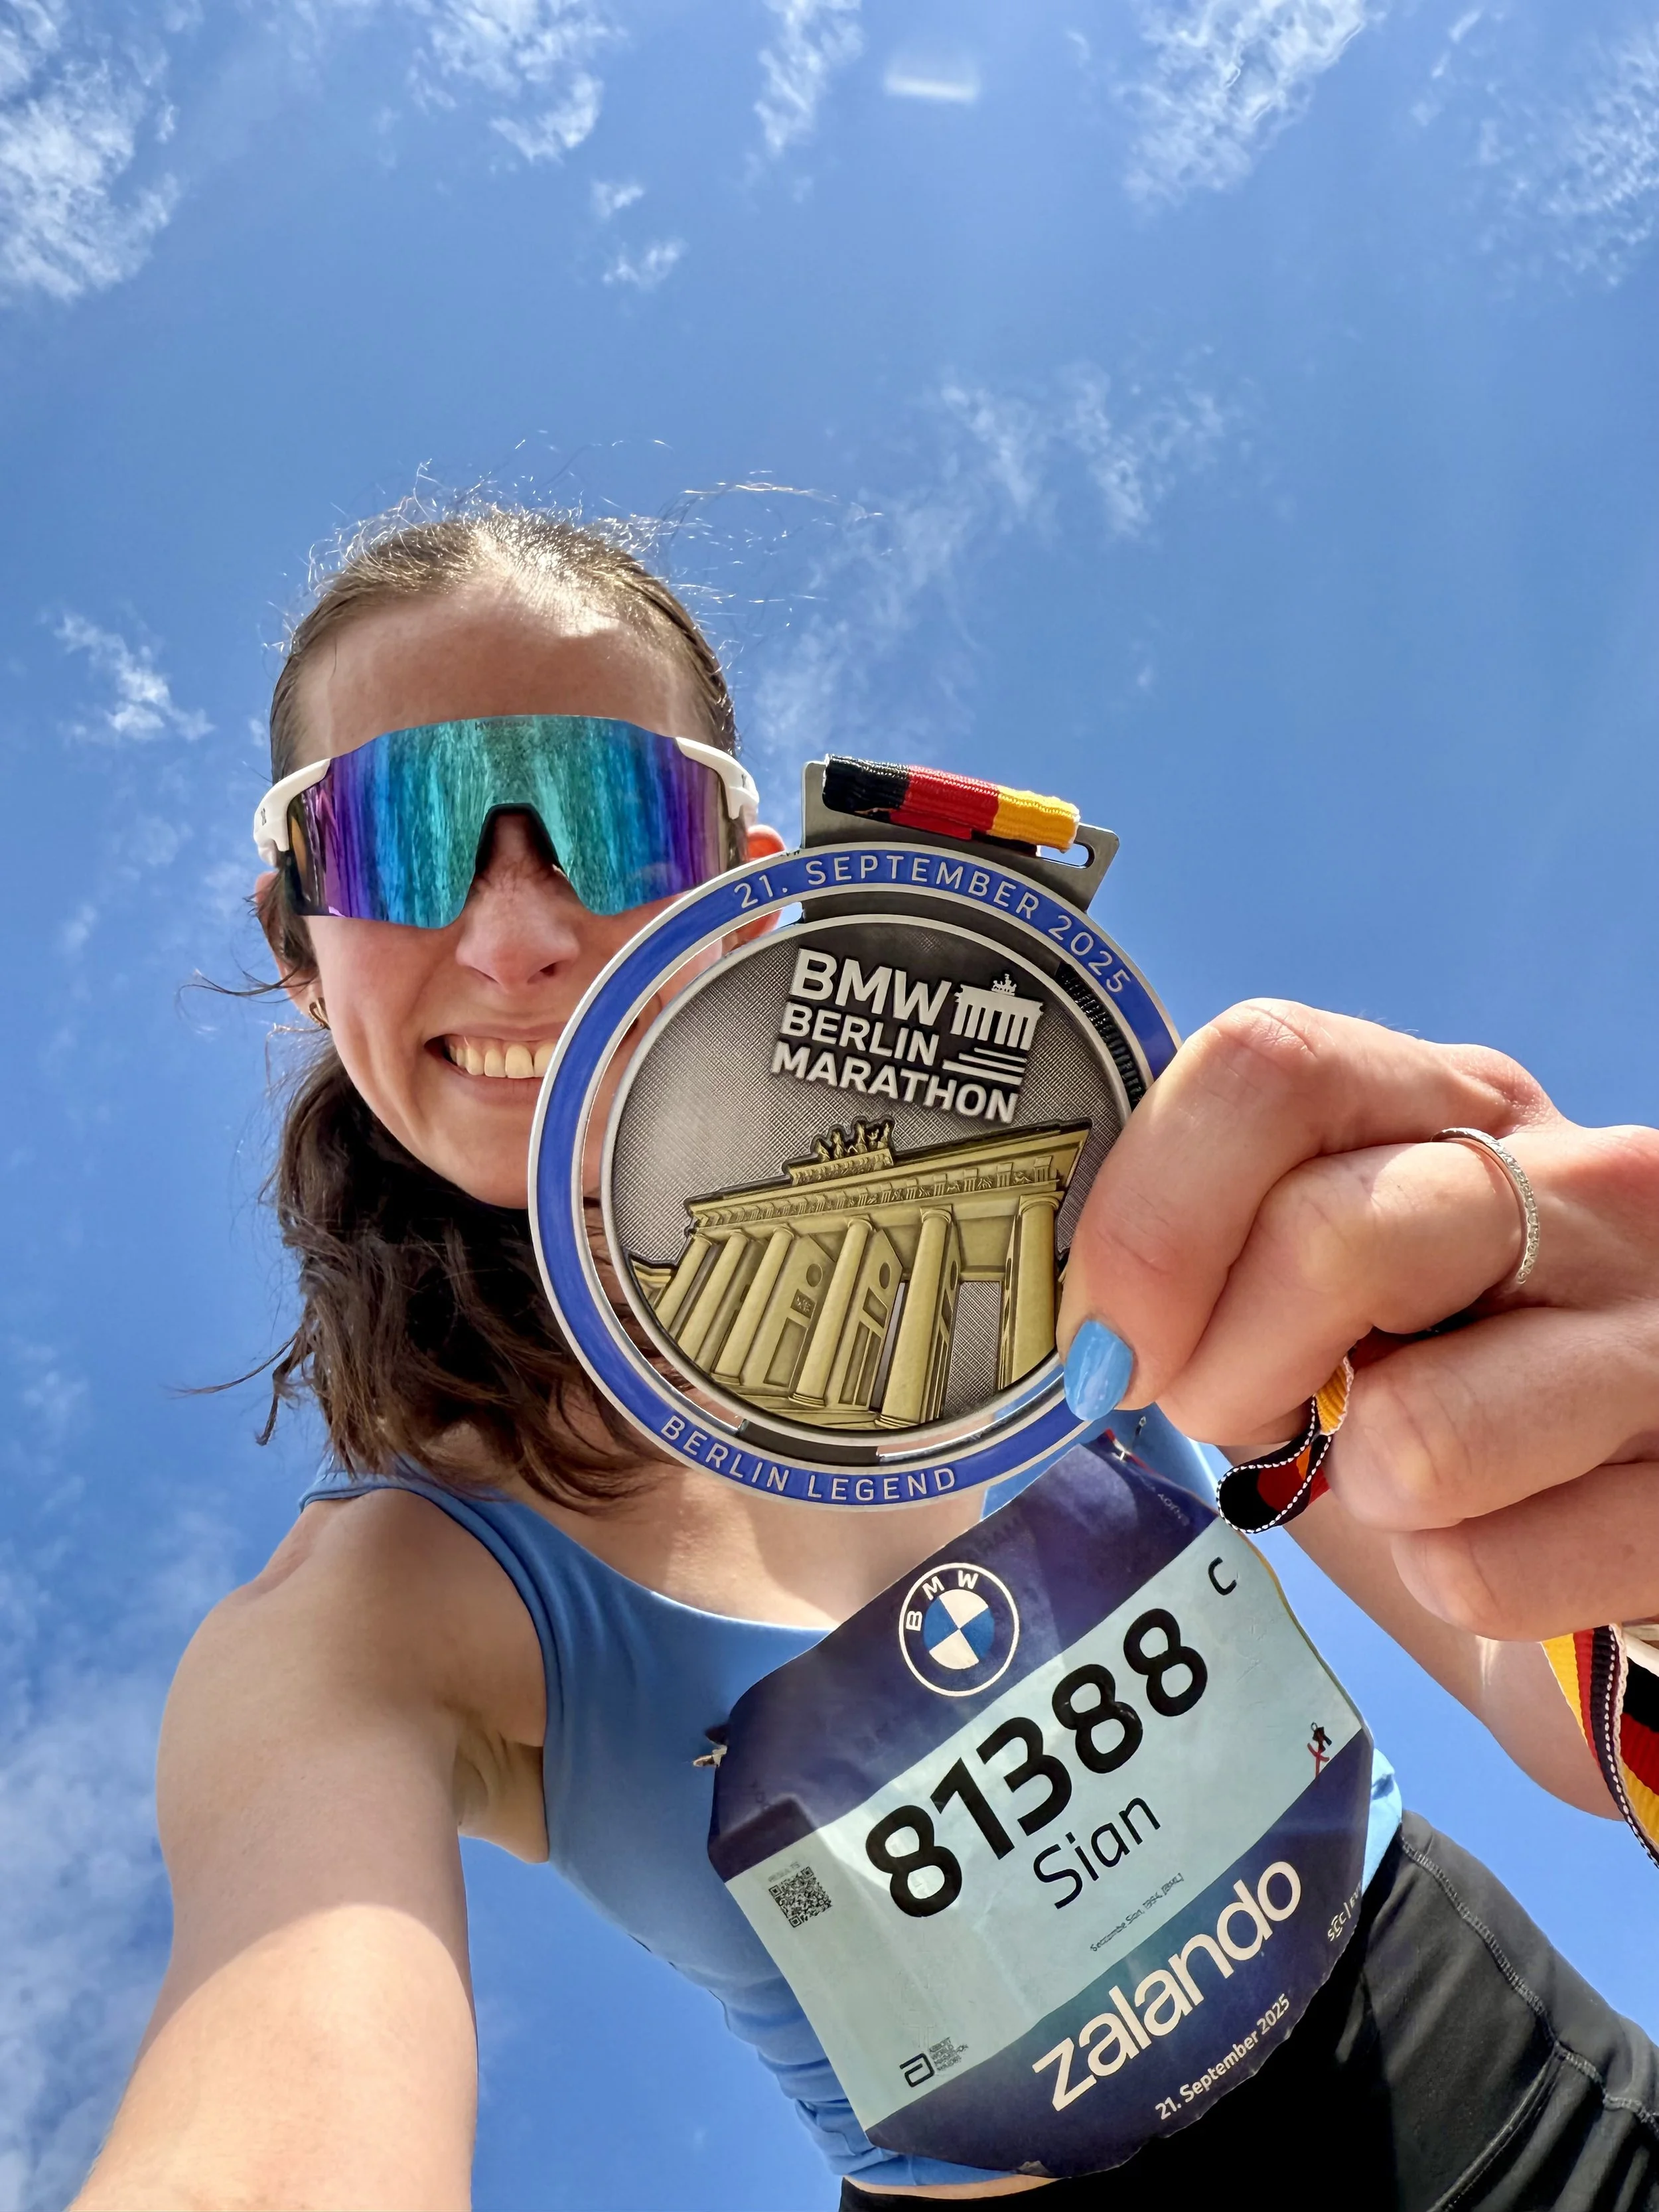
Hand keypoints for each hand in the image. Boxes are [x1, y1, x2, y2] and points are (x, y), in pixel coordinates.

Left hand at [1057, 1000, 1658, 1640]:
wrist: (1606, 1552)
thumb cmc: (1433, 1400)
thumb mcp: (1328, 1284)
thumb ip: (1217, 1241)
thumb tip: (1072, 1300)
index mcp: (1460, 1105)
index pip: (1268, 1065)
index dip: (1153, 1216)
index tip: (1114, 1334)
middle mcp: (1591, 1183)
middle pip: (1327, 1236)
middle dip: (1229, 1374)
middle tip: (1255, 1421)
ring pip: (1415, 1431)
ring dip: (1364, 1494)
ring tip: (1409, 1482)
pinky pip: (1485, 1570)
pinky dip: (1456, 1589)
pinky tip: (1510, 1546)